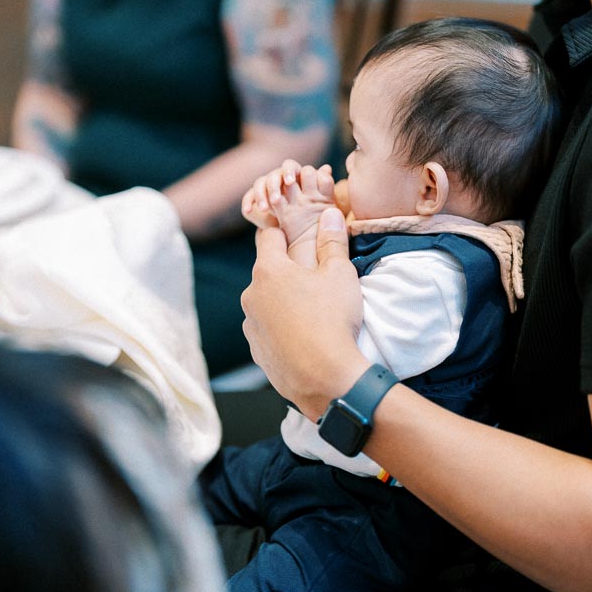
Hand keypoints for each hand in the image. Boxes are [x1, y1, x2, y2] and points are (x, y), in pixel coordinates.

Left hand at [241, 207, 367, 419]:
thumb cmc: (332, 320)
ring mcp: (251, 325)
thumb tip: (329, 213)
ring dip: (283, 302)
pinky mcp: (257, 350)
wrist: (325, 378)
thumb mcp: (340, 274)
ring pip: (266, 302)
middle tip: (315, 279)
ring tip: (312, 312)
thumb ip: (332, 241)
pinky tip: (305, 336)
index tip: (298, 234)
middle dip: (287, 271)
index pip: (269, 236)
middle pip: (268, 272)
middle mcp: (251, 295)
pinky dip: (282, 329)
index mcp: (268, 270)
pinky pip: (268, 330)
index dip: (284, 231)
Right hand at [242, 159, 334, 246]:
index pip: (290, 166)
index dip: (290, 172)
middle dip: (274, 186)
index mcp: (295, 174)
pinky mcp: (256, 198)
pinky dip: (248, 204)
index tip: (291, 182)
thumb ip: (322, 182)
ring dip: (261, 195)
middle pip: (273, 175)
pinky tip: (249, 212)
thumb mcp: (320, 197)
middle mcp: (280, 177)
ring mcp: (267, 187)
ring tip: (264, 209)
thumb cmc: (314, 210)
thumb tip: (327, 169)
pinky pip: (248, 197)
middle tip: (277, 200)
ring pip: (259, 183)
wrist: (301, 228)